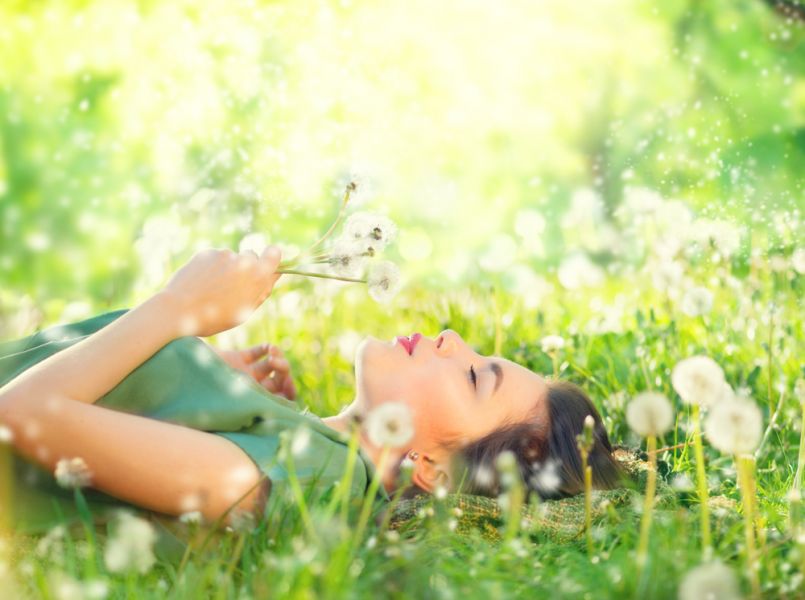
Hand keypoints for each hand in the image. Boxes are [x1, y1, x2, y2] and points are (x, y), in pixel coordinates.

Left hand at [160, 246, 281, 337]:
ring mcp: (224, 255)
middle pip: (251, 256)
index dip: (271, 258)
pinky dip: (211, 268)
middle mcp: (243, 260)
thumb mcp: (246, 309)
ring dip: (227, 269)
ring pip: (231, 258)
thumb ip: (264, 289)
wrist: (179, 310)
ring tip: (212, 289)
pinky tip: (202, 283)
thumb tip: (275, 273)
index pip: (274, 253)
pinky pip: (215, 258)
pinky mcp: (207, 253)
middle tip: (233, 287)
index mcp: (257, 276)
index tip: (265, 266)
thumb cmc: (216, 317)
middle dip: (246, 267)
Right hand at [215, 343, 296, 400]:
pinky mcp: (235, 359)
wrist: (183, 375)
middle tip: (276, 363)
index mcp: (252, 404)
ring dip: (277, 357)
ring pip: (270, 365)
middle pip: (278, 382)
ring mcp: (243, 374)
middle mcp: (250, 390)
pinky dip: (266, 348)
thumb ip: (266, 403)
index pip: (280, 400)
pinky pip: (257, 353)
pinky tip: (267, 347)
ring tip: (272, 351)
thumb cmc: (211, 392)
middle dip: (284, 371)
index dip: (289, 392)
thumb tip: (292, 407)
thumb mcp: (242, 400)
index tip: (289, 383)